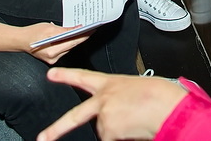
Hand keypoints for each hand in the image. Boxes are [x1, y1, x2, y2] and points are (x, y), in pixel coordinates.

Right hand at [22, 22, 91, 63]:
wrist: (21, 40)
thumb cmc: (33, 33)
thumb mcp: (49, 28)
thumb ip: (64, 30)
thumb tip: (77, 29)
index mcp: (52, 51)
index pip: (73, 43)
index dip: (84, 36)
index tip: (92, 29)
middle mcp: (53, 58)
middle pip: (72, 46)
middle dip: (82, 36)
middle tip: (91, 28)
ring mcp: (53, 59)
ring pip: (69, 48)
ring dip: (76, 39)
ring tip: (85, 30)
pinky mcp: (52, 58)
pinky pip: (64, 49)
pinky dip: (69, 42)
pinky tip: (74, 36)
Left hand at [37, 68, 186, 140]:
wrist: (167, 106)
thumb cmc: (160, 96)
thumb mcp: (136, 89)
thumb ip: (121, 99)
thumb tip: (118, 115)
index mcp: (111, 83)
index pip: (83, 77)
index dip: (66, 76)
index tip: (52, 75)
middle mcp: (104, 98)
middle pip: (75, 116)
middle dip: (56, 129)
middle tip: (42, 138)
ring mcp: (104, 115)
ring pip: (105, 132)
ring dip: (119, 132)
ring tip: (137, 122)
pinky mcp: (108, 130)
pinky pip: (112, 140)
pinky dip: (123, 138)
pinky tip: (135, 130)